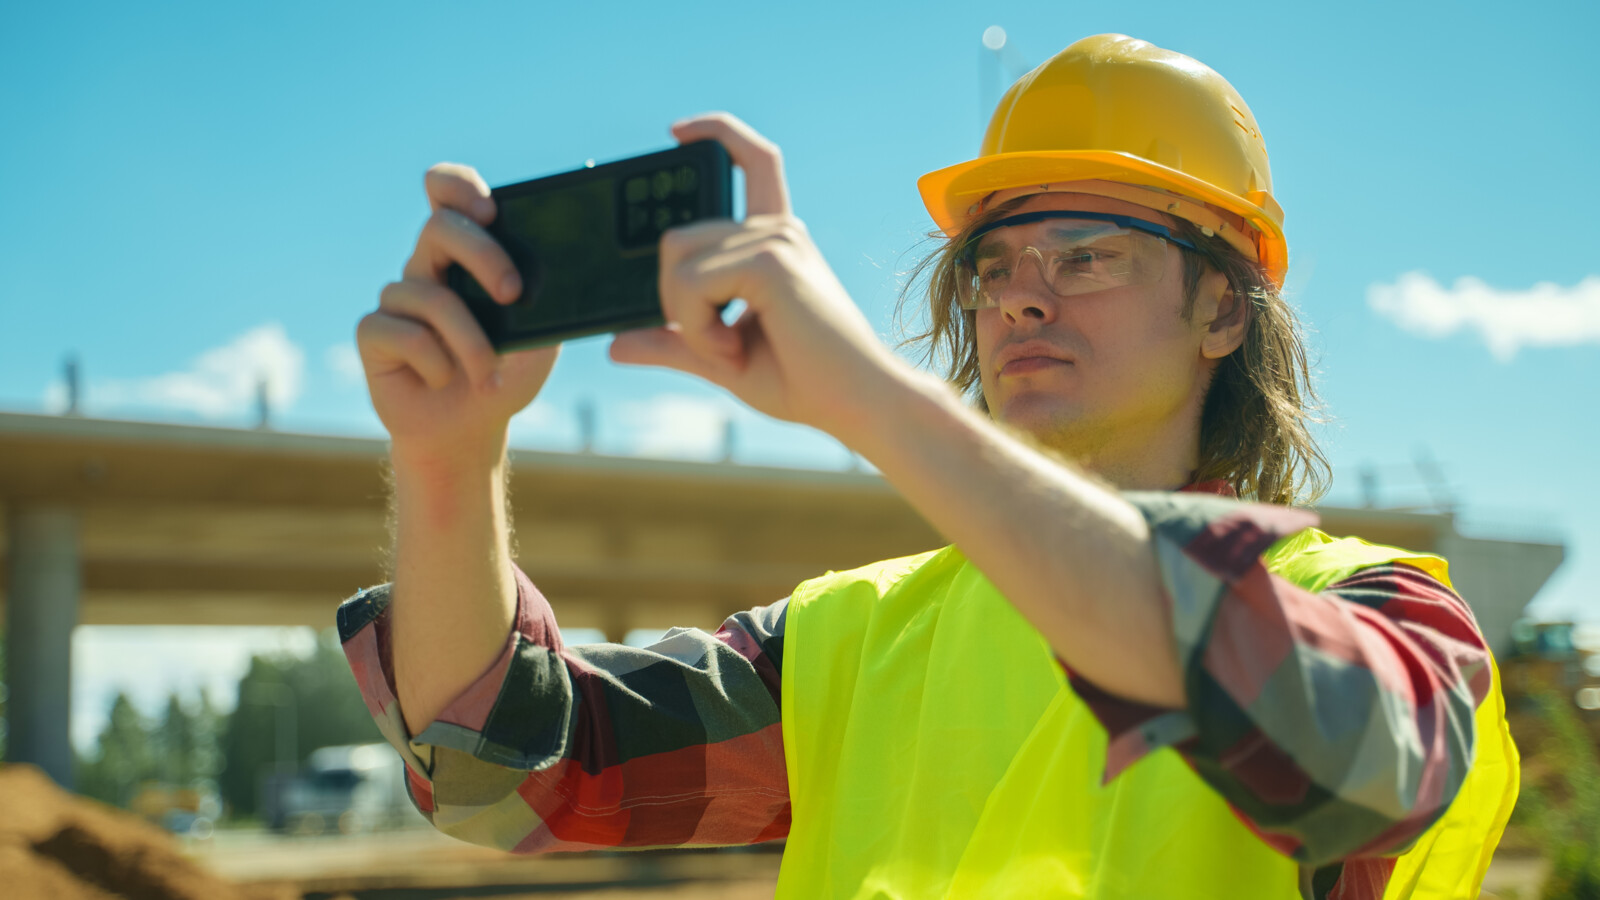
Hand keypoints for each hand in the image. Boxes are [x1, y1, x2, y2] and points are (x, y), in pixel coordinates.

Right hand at [357, 164, 558, 470]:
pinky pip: (402, 332)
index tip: (490, 207)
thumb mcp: (543, 335)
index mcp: (465, 256)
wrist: (472, 430)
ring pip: (428, 294)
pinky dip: (434, 362)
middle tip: (511, 293)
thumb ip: (549, 298)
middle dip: (482, 254)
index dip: (457, 185)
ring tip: (487, 374)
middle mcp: (427, 267)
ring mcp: (397, 299)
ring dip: (470, 341)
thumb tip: (565, 267)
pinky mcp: (374, 333)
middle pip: (439, 227)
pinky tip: (440, 379)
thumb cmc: (507, 373)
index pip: (447, 194)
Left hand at [608, 114, 903, 440]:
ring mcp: (775, 240)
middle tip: (716, 342)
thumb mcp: (721, 358)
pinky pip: (689, 285)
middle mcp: (776, 231)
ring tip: (730, 350)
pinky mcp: (770, 262)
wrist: (855, 404)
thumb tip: (614, 343)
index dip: (715, 132)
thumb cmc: (804, 381)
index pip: (751, 159)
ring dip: (686, 319)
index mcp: (774, 242)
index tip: (677, 132)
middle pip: (677, 236)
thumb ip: (672, 342)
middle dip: (672, 298)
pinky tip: (732, 350)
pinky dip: (696, 328)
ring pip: (675, 261)